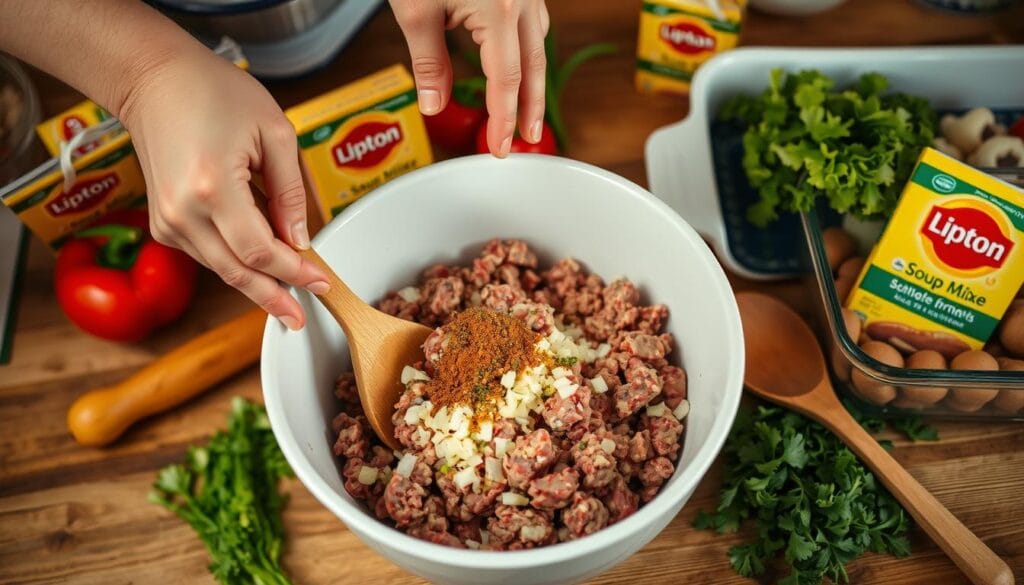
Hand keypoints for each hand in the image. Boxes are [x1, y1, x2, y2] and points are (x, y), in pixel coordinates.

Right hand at [117, 50, 328, 329]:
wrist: (154, 80)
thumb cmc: (214, 92)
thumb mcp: (274, 133)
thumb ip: (290, 192)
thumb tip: (299, 241)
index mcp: (212, 187)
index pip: (260, 251)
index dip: (294, 273)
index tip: (321, 283)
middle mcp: (182, 211)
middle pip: (237, 272)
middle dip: (274, 297)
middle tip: (300, 317)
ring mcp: (166, 220)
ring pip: (221, 269)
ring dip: (257, 284)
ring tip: (290, 296)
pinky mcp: (162, 222)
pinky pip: (206, 255)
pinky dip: (235, 263)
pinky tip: (261, 266)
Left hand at [390, 0, 549, 157]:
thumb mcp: (415, 10)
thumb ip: (428, 61)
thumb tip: (434, 102)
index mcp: (500, 11)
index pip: (505, 80)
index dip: (503, 119)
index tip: (499, 146)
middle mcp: (521, 1)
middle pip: (533, 67)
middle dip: (531, 108)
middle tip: (526, 138)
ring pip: (537, 45)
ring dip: (533, 82)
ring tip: (526, 112)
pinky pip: (533, 24)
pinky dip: (528, 52)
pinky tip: (521, 66)